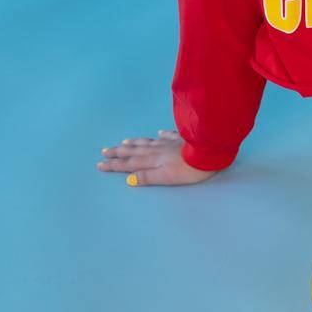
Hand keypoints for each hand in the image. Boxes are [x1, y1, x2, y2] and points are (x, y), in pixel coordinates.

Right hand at [97, 129, 217, 186]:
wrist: (210, 152)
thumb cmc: (190, 169)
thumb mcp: (167, 177)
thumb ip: (147, 177)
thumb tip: (128, 179)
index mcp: (153, 161)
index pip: (130, 164)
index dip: (114, 165)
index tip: (100, 164)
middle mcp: (158, 150)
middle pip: (135, 151)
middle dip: (119, 152)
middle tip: (104, 151)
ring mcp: (170, 142)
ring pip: (148, 142)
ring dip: (135, 143)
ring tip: (124, 142)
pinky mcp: (183, 138)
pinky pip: (169, 135)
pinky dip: (161, 134)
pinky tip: (159, 133)